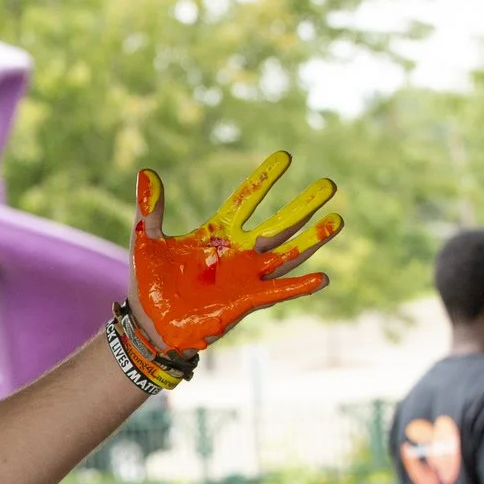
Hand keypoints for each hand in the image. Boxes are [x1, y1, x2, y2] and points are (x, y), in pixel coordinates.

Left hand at [130, 150, 343, 355]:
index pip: (245, 200)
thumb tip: (146, 173)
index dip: (263, 180)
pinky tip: (323, 278)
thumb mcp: (146, 242)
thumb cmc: (148, 285)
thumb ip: (150, 210)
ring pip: (286, 254)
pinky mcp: (246, 301)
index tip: (284, 157)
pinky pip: (278, 291)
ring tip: (338, 220)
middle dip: (303, 205)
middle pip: (278, 224)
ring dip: (312, 239)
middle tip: (329, 184)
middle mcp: (238, 253)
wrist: (149, 326)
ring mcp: (245, 277)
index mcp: (216, 234)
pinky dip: (299, 286)